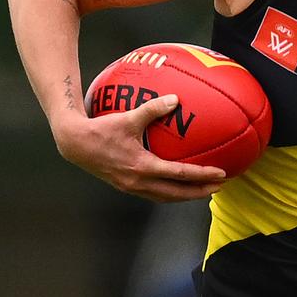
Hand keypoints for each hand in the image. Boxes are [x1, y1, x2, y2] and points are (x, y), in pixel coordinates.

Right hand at [54, 94, 225, 201]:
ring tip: (202, 190)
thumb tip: (175, 99)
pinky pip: (153, 194)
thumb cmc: (101, 128)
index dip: (203, 175)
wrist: (74, 143)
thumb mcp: (128, 117)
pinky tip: (177, 185)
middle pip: (177, 193)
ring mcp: (131, 186)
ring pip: (165, 197)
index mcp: (143, 167)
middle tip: (220, 187)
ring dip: (185, 195)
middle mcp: (138, 182)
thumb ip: (153, 108)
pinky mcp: (125, 186)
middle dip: (199, 192)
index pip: (181, 174)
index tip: (222, 174)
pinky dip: (169, 192)